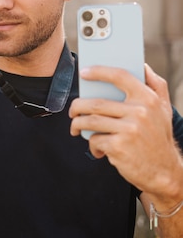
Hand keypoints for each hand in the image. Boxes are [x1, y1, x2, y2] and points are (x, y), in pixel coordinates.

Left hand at [69, 64, 179, 198]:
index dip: (99, 72)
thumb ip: (156, 85)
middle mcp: (139, 112)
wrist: (164, 171)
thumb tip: (142, 65)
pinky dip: (92, 144)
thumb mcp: (164, 109)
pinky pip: (95, 140)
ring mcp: (128, 130)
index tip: (84, 72)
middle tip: (73, 111)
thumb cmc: (159, 137)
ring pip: (90, 121)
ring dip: (77, 124)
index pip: (120, 76)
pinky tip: (97, 149)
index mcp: (148, 99)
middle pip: (96, 103)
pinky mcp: (118, 147)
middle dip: (77, 106)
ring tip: (76, 127)